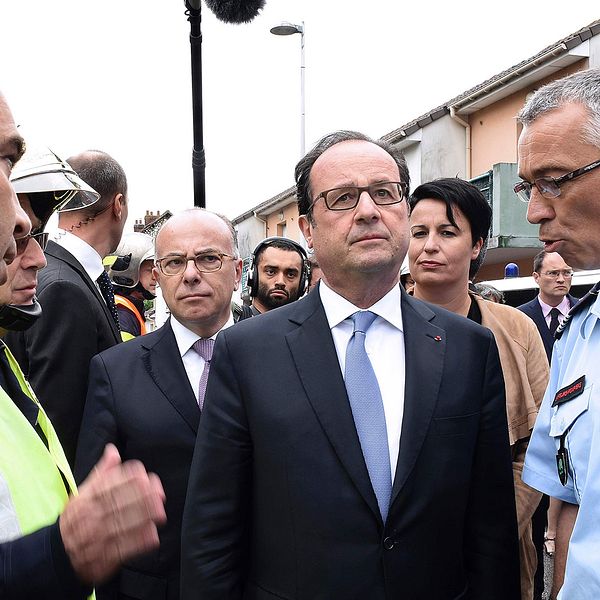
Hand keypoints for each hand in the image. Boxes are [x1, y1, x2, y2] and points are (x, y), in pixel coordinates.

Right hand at [59, 443, 165, 583]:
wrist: (59, 554)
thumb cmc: (77, 517)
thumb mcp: (83, 492)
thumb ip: (103, 472)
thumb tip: (113, 449)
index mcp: (87, 498)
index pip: (108, 485)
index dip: (129, 479)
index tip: (146, 477)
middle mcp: (91, 516)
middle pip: (117, 504)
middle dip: (140, 498)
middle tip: (159, 495)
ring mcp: (96, 538)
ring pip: (121, 525)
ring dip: (142, 518)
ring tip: (160, 512)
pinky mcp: (103, 558)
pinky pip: (121, 549)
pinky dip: (137, 542)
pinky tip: (152, 534)